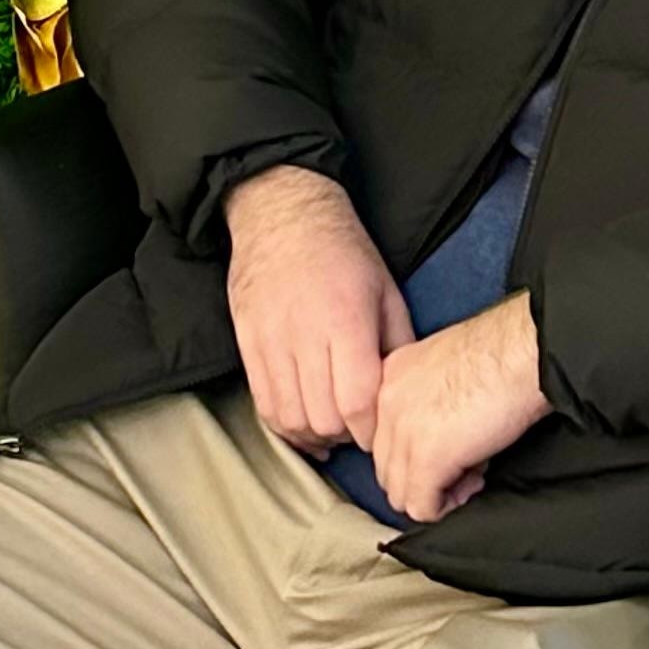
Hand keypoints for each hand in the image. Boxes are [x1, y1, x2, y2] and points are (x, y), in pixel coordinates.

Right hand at [221, 166, 412, 452]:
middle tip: (356, 428)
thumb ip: (397, 344)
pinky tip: (302, 422)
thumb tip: (401, 396)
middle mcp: (304, 332)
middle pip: (323, 418)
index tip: (379, 433)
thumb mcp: (386, 290)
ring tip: (330, 428)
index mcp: (345, 318)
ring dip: (314, 434)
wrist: (282, 213)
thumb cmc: (342, 250)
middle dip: (345, 435)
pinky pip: (262, 403)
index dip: (370, 430)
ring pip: (290, 418)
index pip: (357, 401)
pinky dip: (284, 424)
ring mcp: (270, 339)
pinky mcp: (246, 343)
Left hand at [368, 295, 547, 523]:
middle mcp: (386, 402)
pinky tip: (474, 482)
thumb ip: (427, 403)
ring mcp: (402, 431)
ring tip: (472, 474)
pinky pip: (422, 507)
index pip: (383, 438)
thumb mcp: (447, 371)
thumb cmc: (502, 355)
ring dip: (436, 495)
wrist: (524, 351)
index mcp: (390, 376)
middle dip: (424, 478)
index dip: (417, 454)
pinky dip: (446, 508)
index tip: (450, 450)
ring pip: (400, 493)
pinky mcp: (427, 458)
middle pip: (387, 469)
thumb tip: (439, 443)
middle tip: (465, 467)